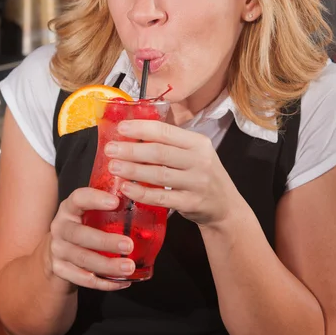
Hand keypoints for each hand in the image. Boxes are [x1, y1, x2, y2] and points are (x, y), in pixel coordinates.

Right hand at [48, 187, 134, 290]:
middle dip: (106, 241)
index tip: (116, 202)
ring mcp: (58, 250)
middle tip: (128, 245)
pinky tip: (121, 282)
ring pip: (82, 259)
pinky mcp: (60, 270)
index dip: (95, 199)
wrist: (57, 251)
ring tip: (129, 267)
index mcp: (69, 208)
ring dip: (107, 265)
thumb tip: (144, 202)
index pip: (79, 198)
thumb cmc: (83, 227)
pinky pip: (82, 279)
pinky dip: (103, 282)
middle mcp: (60, 228)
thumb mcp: (90, 213)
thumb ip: (109, 209)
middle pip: (80, 234)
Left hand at [105, 120, 240, 226]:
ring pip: (159, 175)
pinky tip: (126, 188)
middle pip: (160, 152)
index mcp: (198, 142)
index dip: (141, 128)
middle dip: (132, 150)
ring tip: (113, 167)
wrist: (225, 206)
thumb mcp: (194, 153)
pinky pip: (161, 198)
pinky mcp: (191, 203)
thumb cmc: (201, 175)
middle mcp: (199, 160)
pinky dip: (141, 193)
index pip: (165, 131)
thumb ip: (170, 143)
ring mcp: (197, 183)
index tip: (120, 128)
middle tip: (110, 149)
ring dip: (133, 170)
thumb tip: (133, 132)